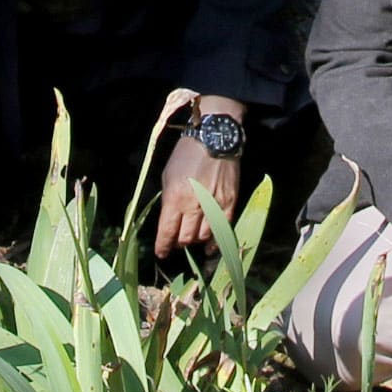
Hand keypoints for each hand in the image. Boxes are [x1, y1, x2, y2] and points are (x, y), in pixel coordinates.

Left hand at [154, 119, 242, 258]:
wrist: (214, 138)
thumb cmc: (186, 154)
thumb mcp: (168, 175)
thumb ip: (168, 200)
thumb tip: (169, 221)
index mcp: (174, 197)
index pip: (167, 231)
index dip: (163, 246)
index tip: (161, 253)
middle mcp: (194, 205)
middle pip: (185, 237)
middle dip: (178, 243)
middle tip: (176, 242)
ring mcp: (214, 206)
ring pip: (202, 237)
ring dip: (195, 240)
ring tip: (191, 238)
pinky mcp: (229, 204)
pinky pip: (222, 231)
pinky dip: (215, 242)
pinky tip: (209, 246)